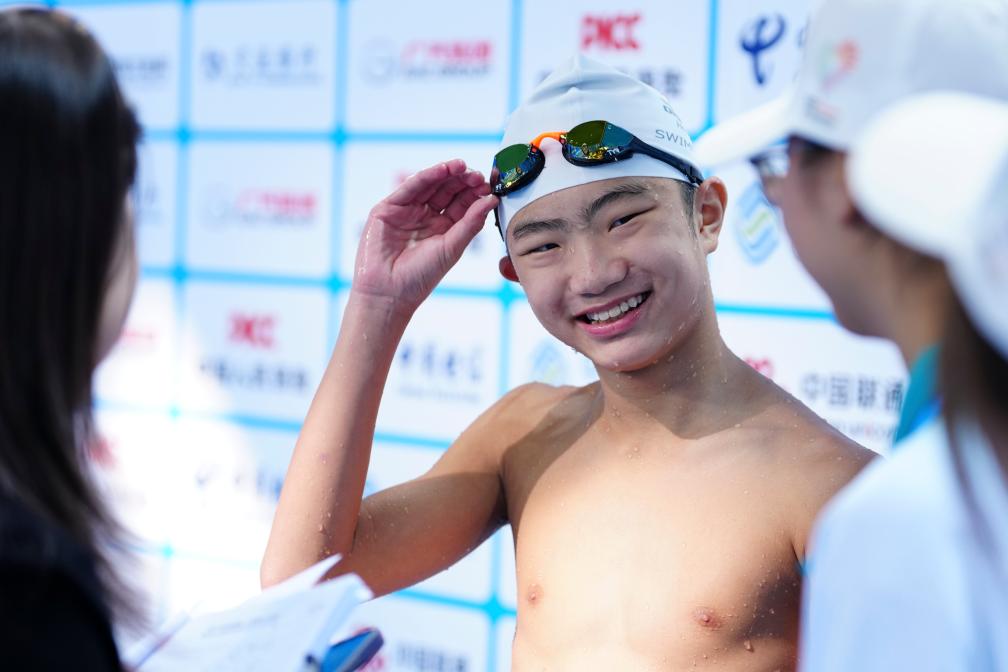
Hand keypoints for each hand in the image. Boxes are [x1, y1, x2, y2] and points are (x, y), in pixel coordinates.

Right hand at [351, 159, 497, 311]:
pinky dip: (427, 176)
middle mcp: (427, 216)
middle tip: (478, 175)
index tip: (490, 186)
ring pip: (431, 185)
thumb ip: (471, 223)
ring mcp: (408, 210)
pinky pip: (411, 187)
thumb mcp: (452, 248)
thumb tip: (492, 200)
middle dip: (463, 180)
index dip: (476, 192)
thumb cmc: (421, 277)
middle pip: (448, 190)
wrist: (389, 293)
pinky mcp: (389, 207)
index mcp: (445, 227)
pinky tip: (443, 170)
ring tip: (463, 166)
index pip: (463, 203)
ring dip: (447, 173)